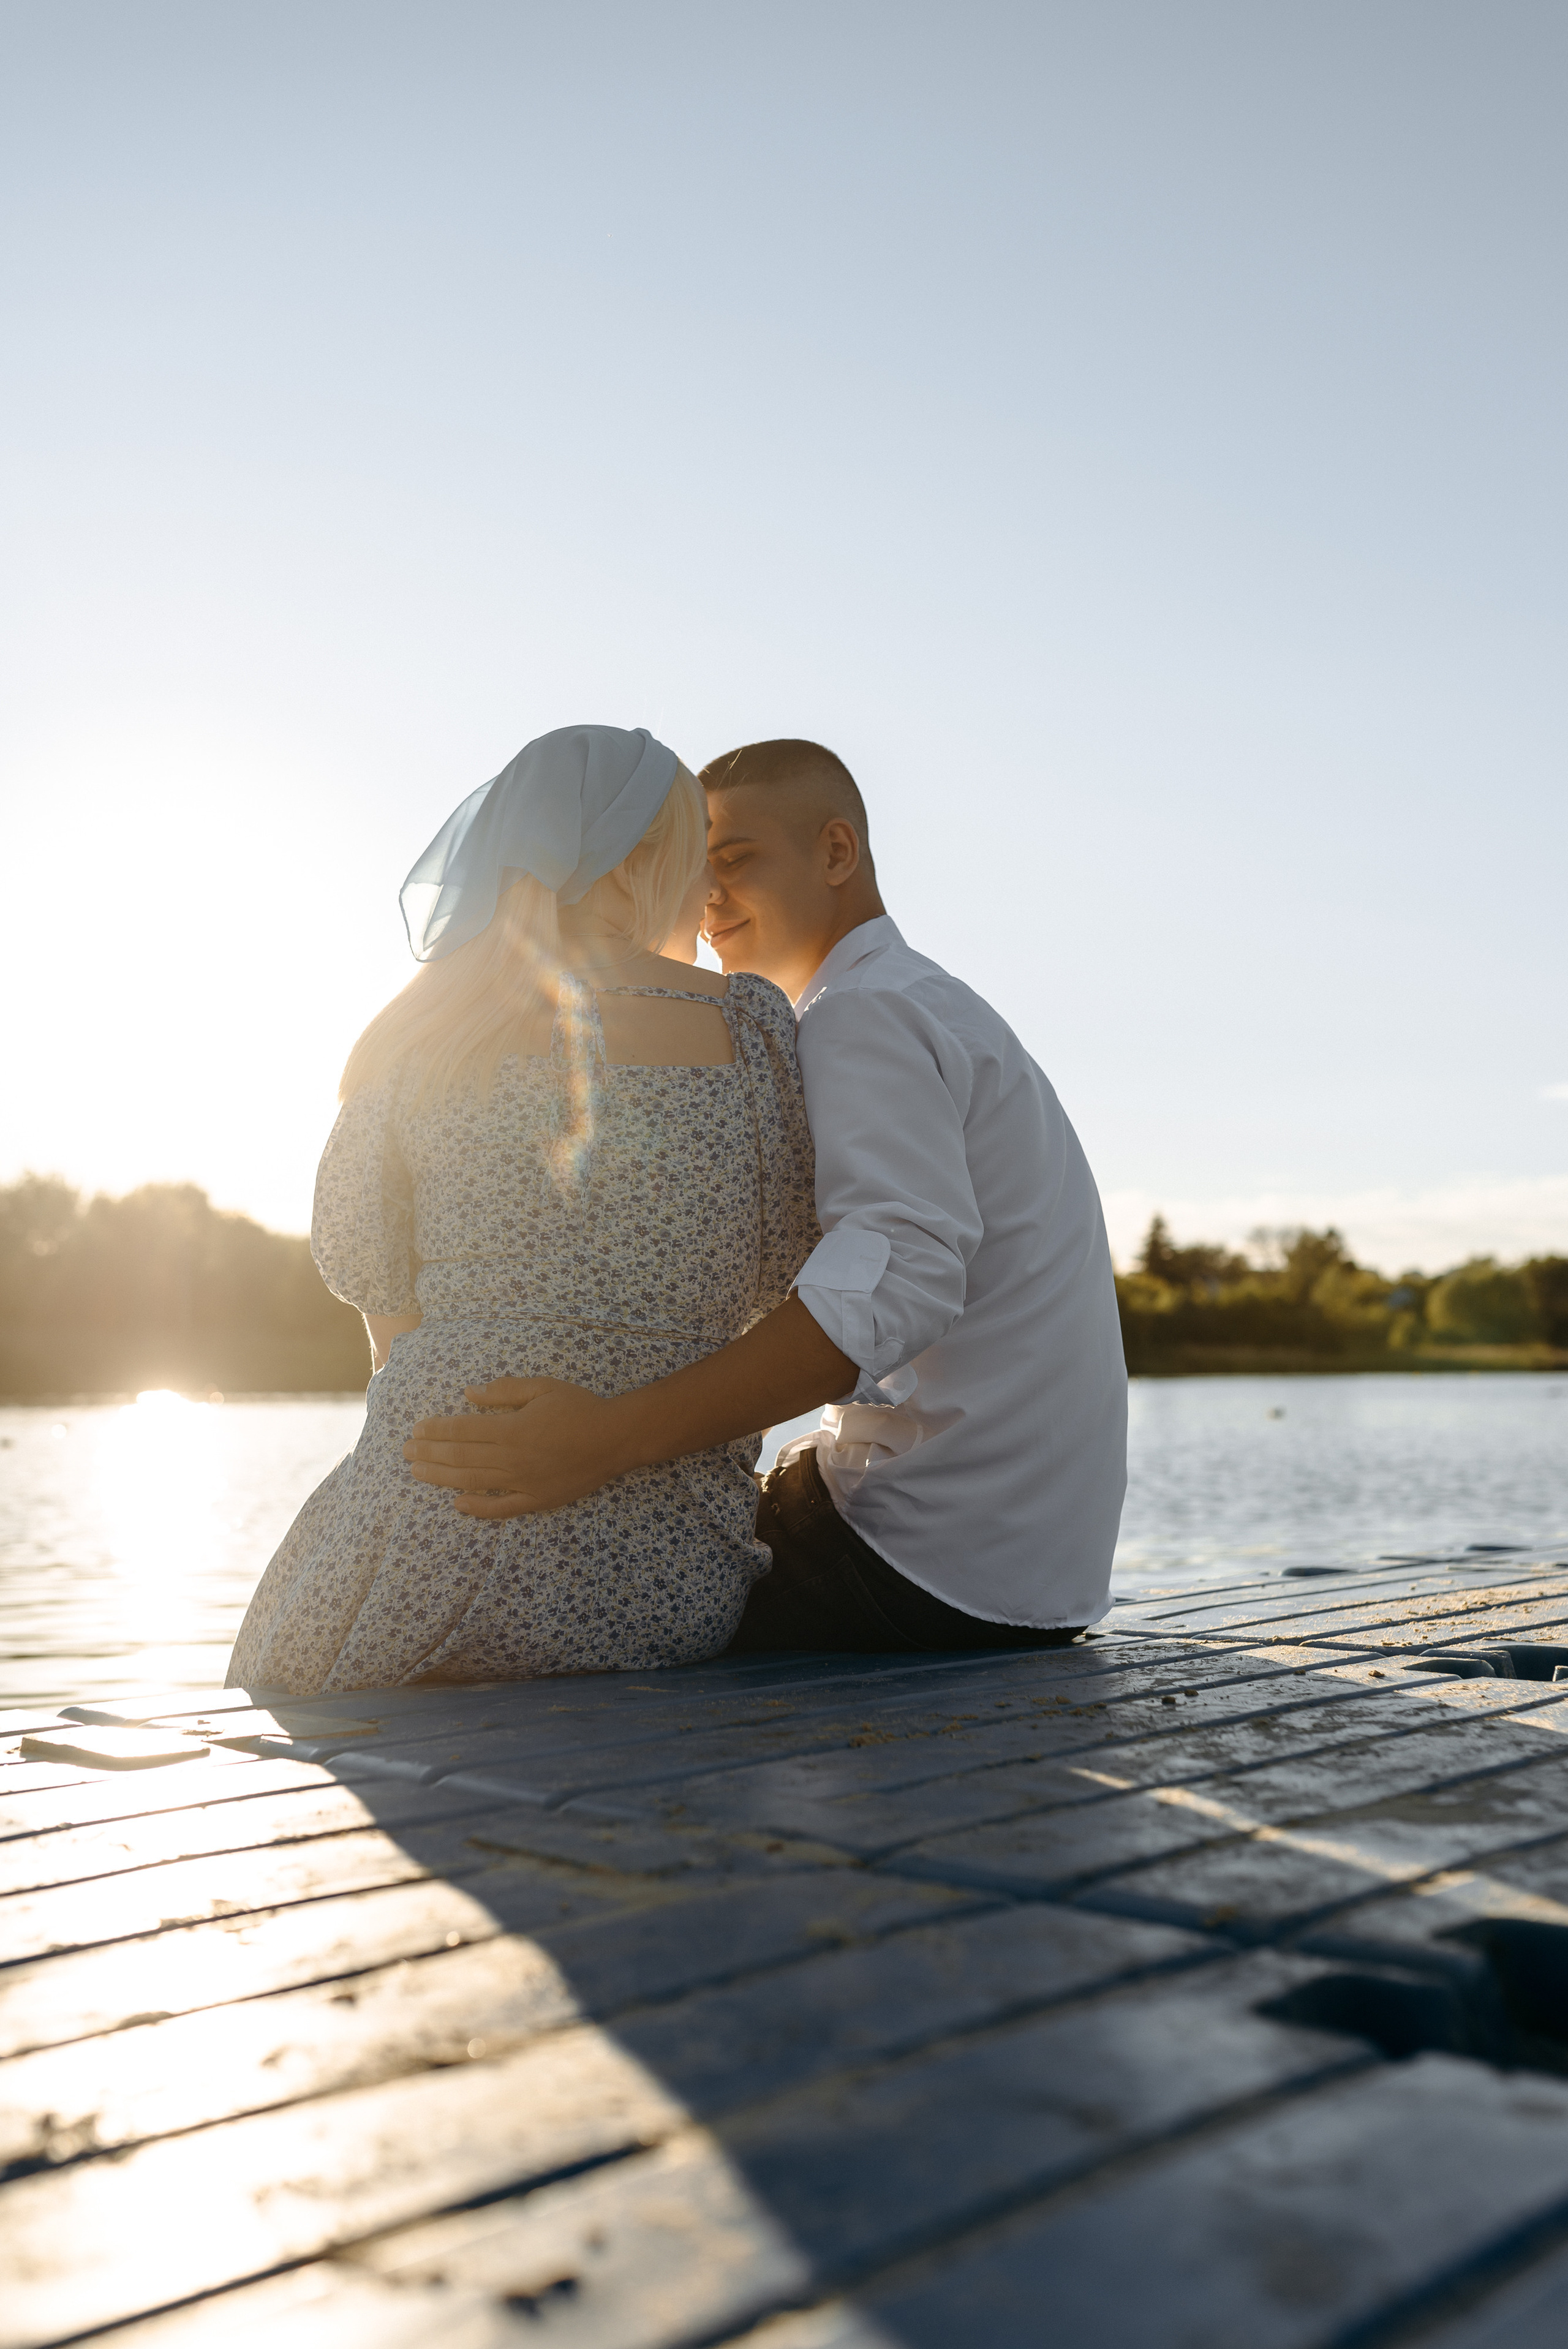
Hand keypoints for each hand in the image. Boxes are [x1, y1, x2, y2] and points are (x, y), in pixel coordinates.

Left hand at [403, 1376, 634, 1518]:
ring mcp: (523, 1482)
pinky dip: (478, 1508)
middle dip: (430, 1453)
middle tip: (405, 1451)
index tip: (417, 1429)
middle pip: (461, 1457)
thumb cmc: (580, 1408)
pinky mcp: (537, 1500)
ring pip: (473, 1481)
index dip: (437, 1430)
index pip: (464, 1430)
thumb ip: (505, 1391)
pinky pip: (502, 1508)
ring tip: (417, 1473)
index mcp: (512, 1428)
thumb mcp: (543, 1388)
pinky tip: (457, 1504)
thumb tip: (469, 1394)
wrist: (616, 1438)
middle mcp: (512, 1458)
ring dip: (442, 1478)